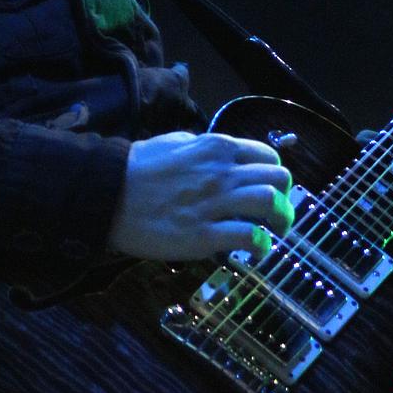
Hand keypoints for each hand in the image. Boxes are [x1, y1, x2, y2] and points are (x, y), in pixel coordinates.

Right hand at [107, 131, 293, 260]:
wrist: (107, 195)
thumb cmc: (138, 167)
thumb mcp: (175, 142)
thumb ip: (203, 147)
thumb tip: (221, 153)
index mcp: (217, 148)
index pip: (267, 156)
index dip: (274, 174)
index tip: (271, 188)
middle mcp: (222, 173)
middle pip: (278, 179)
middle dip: (285, 197)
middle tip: (278, 214)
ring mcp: (215, 204)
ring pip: (270, 204)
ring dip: (280, 220)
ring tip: (274, 232)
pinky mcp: (204, 235)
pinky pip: (248, 237)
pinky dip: (261, 245)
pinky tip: (257, 250)